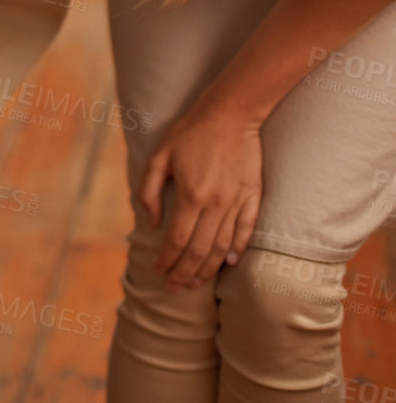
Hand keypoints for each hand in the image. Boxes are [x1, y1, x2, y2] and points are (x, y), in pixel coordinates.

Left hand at [139, 99, 263, 290]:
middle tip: (174, 288)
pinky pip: (246, 230)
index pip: (177, 240)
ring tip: (195, 281)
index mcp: (191, 195)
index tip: (159, 271)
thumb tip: (153, 221)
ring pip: (223, 246)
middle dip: (185, 273)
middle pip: (199, 249)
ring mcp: (237, 201)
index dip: (167, 260)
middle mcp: (216, 204)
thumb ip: (149, 190)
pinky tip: (227, 263)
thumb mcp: (158, 156)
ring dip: (208, 268)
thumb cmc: (189, 132)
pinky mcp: (253, 196)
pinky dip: (237, 249)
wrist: (230, 114)